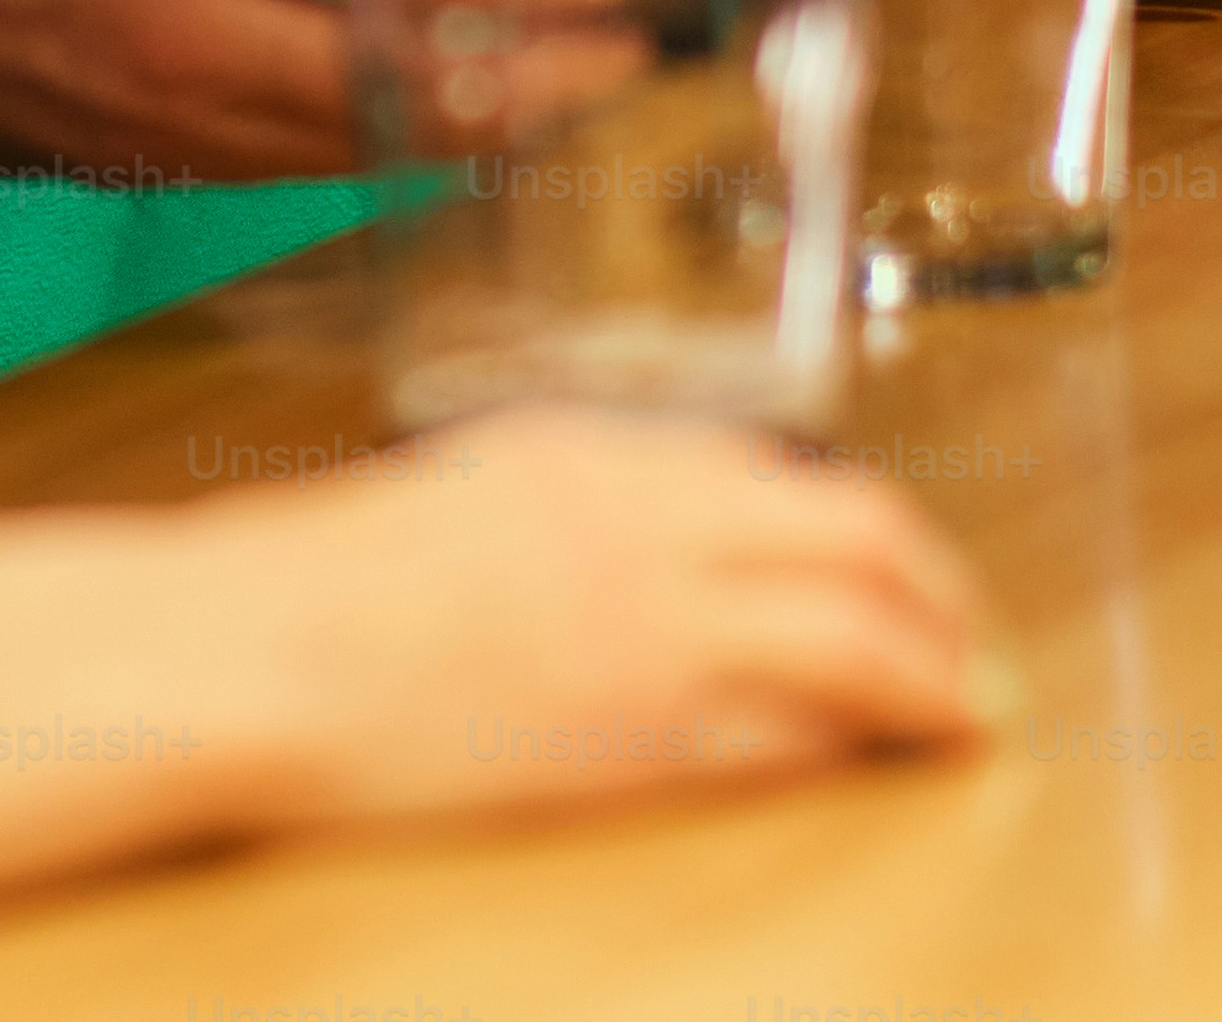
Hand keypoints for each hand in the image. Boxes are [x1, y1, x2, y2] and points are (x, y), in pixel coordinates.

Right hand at [255, 406, 995, 821]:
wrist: (249, 651)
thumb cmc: (315, 588)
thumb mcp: (463, 501)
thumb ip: (576, 513)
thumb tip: (667, 552)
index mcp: (595, 457)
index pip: (789, 479)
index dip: (875, 536)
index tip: (910, 577)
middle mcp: (646, 524)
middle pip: (858, 543)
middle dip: (940, 599)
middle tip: (972, 651)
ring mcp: (649, 629)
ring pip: (857, 642)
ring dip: (934, 681)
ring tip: (964, 715)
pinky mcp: (635, 734)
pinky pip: (789, 738)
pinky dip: (851, 747)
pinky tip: (873, 764)